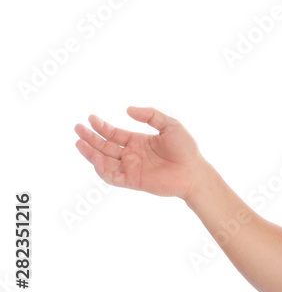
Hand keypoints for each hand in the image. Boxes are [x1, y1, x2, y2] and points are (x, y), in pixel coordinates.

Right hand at [74, 106, 211, 201]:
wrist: (194, 171)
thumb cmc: (185, 148)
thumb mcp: (170, 125)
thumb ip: (150, 115)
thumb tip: (127, 110)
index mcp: (138, 142)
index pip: (114, 134)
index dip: (101, 127)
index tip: (90, 118)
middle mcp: (131, 155)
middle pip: (105, 146)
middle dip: (91, 138)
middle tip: (77, 128)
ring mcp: (131, 168)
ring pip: (104, 161)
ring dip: (91, 152)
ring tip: (79, 142)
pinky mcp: (132, 181)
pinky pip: (112, 176)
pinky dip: (102, 168)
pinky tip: (96, 158)